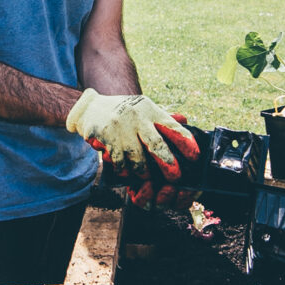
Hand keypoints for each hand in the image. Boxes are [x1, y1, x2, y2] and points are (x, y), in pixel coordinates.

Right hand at [64, 90, 201, 179]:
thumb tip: (185, 120)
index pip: (172, 127)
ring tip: (146, 177)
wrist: (89, 107)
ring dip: (143, 172)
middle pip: (156, 144)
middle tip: (175, 177)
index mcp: (150, 110)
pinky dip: (124, 170)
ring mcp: (121, 127)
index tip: (195, 156)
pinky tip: (126, 174)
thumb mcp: (143, 108)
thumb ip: (162, 117)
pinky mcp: (106, 137)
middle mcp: (137, 117)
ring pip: (137, 157)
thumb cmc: (122, 110)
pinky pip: (119, 161)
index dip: (185, 142)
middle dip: (167, 163)